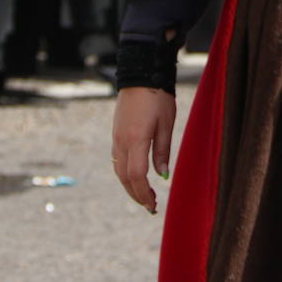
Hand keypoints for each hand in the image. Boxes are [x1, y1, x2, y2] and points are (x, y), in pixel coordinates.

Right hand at [111, 86, 175, 213]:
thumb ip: (162, 150)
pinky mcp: (115, 134)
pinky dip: (125, 174)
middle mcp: (121, 142)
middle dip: (137, 195)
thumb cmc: (158, 97)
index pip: (136, 176)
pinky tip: (135, 177)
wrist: (140, 74)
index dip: (144, 193)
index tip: (153, 205)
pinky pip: (117, 160)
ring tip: (144, 196)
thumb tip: (162, 175)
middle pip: (125, 177)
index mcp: (135, 140)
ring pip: (118, 170)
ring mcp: (116, 138)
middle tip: (151, 207)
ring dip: (130, 186)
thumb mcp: (166, 123)